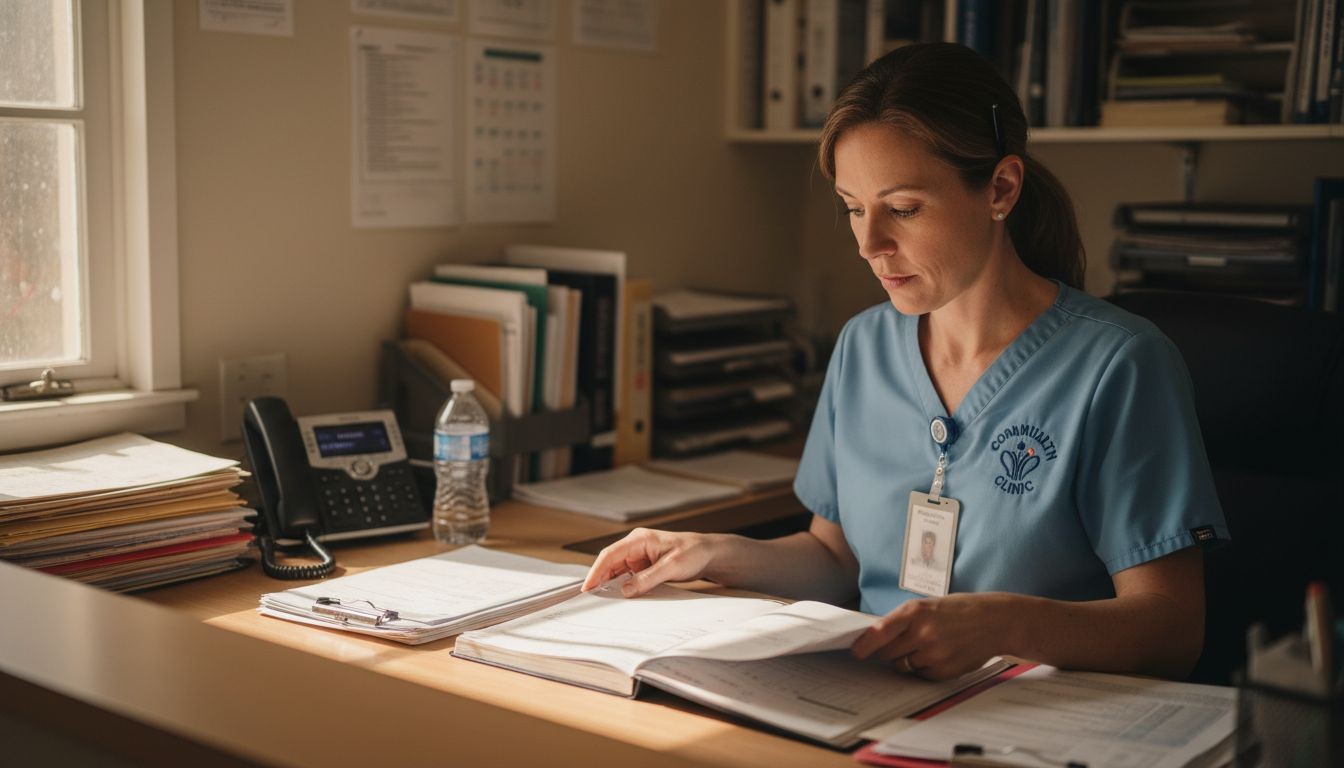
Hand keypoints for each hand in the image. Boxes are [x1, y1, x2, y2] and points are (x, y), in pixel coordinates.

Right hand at [581, 528, 719, 596]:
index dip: (596, 571)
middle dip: (600, 580)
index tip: (588, 587)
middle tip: (592, 599)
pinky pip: (628, 576)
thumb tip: (626, 590)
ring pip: (617, 571)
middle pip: (610, 563)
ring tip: (604, 600)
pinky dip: (623, 586)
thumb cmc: (694, 552)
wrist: (709, 554)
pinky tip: (622, 597)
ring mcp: (640, 556)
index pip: (610, 554)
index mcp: (639, 539)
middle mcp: (636, 546)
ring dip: (611, 584)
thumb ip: (648, 578)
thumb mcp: (672, 566)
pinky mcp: (644, 565)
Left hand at [851, 593, 1013, 679]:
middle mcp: (923, 633)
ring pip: (904, 666)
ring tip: (929, 645)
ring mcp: (935, 653)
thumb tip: (873, 639)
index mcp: (915, 612)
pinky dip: (924, 668)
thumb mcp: (927, 606)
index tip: (856, 652)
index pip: (880, 632)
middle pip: (888, 654)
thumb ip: (902, 621)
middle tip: (903, 643)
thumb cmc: (957, 611)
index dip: (865, 645)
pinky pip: (921, 675)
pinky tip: (940, 654)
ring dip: (908, 659)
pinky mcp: (945, 670)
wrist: (994, 620)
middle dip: (889, 652)